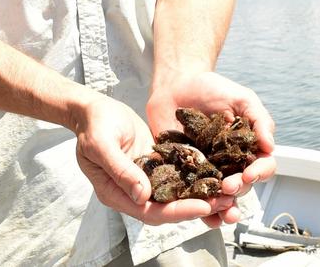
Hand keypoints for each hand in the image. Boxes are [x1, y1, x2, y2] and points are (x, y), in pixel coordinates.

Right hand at [72, 92, 238, 224]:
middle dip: (196, 206)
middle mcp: (133, 190)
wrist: (93, 108)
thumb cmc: (94, 124)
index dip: (177, 211)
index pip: (150, 211)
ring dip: (200, 194)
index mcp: (116, 193)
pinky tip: (214, 173)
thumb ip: (121, 170)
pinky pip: (176, 175)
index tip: (202, 207)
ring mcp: (144, 178)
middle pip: (167, 207)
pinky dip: (194, 176)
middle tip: (225, 203)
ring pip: (175, 194)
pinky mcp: (154, 164)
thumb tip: (143, 195)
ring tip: (227, 193)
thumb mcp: (102, 144)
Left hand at [146, 72, 275, 226]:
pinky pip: (194, 195)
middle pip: (243, 186)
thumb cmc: (210, 88)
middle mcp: (232, 163)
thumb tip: (270, 146)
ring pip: (221, 196)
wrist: (176, 85)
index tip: (249, 173)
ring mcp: (209, 170)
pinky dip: (198, 207)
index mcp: (248, 147)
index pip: (262, 166)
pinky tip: (199, 211)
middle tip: (227, 187)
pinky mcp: (187, 173)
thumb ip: (258, 118)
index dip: (259, 173)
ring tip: (217, 208)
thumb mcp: (239, 97)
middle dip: (238, 190)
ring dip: (222, 206)